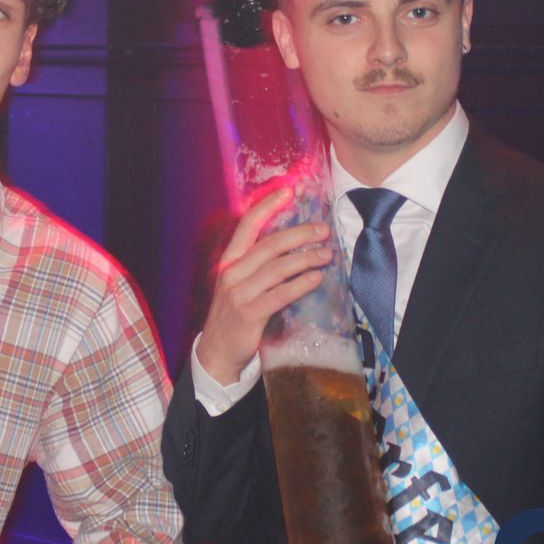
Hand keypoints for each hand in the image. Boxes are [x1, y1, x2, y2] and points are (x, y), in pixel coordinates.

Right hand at [195, 187, 332, 384]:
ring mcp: (239, 293)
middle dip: (300, 234)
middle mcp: (232, 273)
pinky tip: (316, 279)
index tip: (288, 191)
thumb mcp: (238, 283)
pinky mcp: (250, 313)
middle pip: (270, 244)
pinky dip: (301, 284)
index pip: (247, 225)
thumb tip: (291, 244)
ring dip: (306, 258)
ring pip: (278, 267)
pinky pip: (280, 294)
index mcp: (229, 261)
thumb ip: (256, 264)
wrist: (217, 352)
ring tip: (327, 255)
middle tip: (323, 230)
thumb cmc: (234, 314)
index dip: (268, 206)